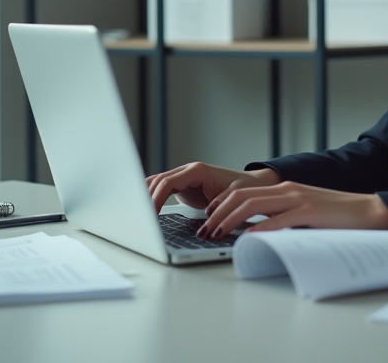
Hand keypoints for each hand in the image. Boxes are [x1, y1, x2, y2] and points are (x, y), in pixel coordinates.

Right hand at [146, 162, 280, 213]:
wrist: (252, 185)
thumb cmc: (245, 189)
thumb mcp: (236, 196)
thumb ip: (221, 204)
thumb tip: (208, 214)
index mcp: (197, 171)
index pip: (168, 181)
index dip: (155, 198)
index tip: (149, 214)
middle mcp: (188, 171)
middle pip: (158, 181)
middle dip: (145, 197)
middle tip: (136, 217)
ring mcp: (184, 178)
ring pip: (157, 183)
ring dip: (145, 196)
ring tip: (135, 214)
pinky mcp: (183, 187)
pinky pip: (162, 189)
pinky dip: (151, 197)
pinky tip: (143, 209)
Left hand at [199, 181, 387, 240]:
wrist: (371, 213)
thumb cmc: (339, 218)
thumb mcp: (304, 214)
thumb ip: (282, 218)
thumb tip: (256, 232)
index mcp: (285, 189)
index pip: (243, 192)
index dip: (221, 205)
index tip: (207, 219)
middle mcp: (288, 190)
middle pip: (241, 196)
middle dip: (217, 214)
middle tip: (205, 231)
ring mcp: (298, 199)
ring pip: (252, 205)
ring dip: (229, 221)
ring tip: (216, 234)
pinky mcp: (309, 212)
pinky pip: (277, 220)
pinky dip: (258, 228)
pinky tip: (246, 238)